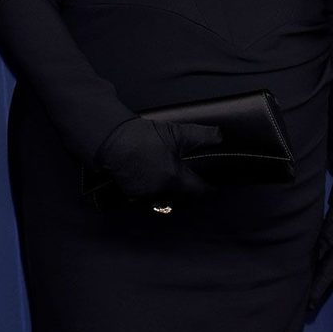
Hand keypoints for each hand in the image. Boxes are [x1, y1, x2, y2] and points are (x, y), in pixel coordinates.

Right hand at [92, 116, 223, 201]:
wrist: (112, 139)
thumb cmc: (144, 137)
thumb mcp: (176, 133)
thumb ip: (201, 136)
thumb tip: (220, 136)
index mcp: (174, 179)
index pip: (198, 192)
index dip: (208, 190)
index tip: (213, 189)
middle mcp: (161, 192)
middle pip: (183, 198)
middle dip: (190, 192)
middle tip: (195, 183)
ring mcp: (145, 195)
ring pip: (166, 199)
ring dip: (172, 193)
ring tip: (175, 182)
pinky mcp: (132, 194)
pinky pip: (150, 197)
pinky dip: (155, 191)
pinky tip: (156, 181)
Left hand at [307, 200, 332, 310]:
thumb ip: (325, 238)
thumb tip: (314, 257)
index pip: (326, 274)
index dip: (317, 289)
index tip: (309, 304)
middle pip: (324, 274)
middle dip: (315, 289)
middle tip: (305, 305)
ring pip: (322, 265)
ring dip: (314, 277)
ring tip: (304, 290)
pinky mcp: (332, 237)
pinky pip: (321, 254)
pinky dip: (314, 263)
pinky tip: (308, 267)